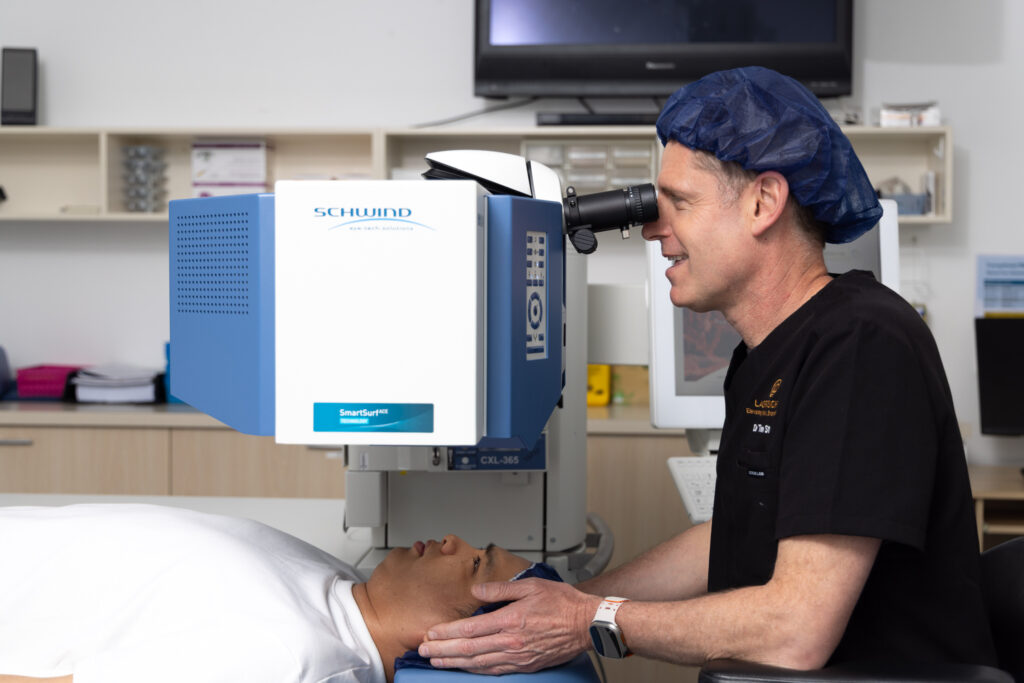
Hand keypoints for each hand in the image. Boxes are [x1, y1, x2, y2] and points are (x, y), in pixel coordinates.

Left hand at [418, 578, 601, 673]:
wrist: (586, 624)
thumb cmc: (562, 602)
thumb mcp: (530, 586)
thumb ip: (499, 590)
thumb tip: (475, 592)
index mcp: (510, 620)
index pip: (470, 628)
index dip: (447, 632)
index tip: (431, 633)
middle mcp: (511, 642)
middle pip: (468, 649)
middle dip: (442, 651)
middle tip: (423, 652)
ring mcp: (517, 657)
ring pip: (478, 663)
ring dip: (454, 663)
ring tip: (436, 661)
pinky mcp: (525, 665)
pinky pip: (494, 670)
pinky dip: (475, 670)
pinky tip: (464, 669)